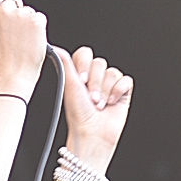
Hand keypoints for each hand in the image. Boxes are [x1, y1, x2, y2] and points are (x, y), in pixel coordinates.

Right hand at [0, 0, 46, 97]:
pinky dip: (38, 29)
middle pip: (15, 1)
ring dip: (28, 23)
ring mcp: (22, 15)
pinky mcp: (36, 21)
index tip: (4, 20)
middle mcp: (5, 10)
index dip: (2, 6)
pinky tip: (31, 40)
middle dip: (16, 15)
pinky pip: (40, 18)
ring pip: (29, 11)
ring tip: (21, 40)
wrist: (12, 76)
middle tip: (12, 35)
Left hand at [53, 45, 132, 172]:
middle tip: (91, 99)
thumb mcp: (70, 85)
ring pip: (113, 72)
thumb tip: (55, 47)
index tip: (81, 80)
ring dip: (106, 90)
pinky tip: (112, 102)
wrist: (93, 133)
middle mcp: (95, 78)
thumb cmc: (79, 115)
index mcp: (80, 74)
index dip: (85, 65)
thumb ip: (66, 63)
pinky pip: (126, 80)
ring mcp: (110, 84)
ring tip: (100, 104)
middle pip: (100, 63)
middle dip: (96, 83)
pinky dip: (118, 91)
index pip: (85, 54)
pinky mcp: (123, 92)